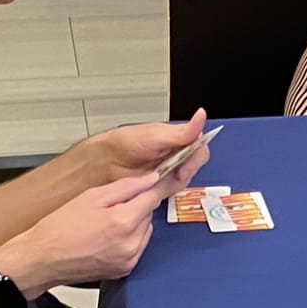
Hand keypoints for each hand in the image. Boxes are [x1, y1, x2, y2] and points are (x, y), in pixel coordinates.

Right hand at [0, 171, 170, 294]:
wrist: (41, 259)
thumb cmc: (59, 227)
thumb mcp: (90, 197)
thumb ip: (125, 187)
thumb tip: (151, 179)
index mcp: (124, 222)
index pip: (153, 197)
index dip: (154, 186)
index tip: (158, 179)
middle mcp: (131, 243)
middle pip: (149, 214)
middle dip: (137, 206)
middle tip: (112, 205)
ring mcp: (129, 259)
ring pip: (146, 231)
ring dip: (134, 223)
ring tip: (106, 223)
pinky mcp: (125, 269)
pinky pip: (137, 246)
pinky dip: (129, 239)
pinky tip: (107, 237)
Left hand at [96, 111, 210, 189]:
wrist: (104, 162)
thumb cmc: (125, 143)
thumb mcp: (156, 135)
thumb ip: (183, 131)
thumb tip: (201, 116)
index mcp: (178, 139)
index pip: (200, 146)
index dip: (197, 155)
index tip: (188, 159)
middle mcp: (176, 155)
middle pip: (195, 164)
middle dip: (188, 168)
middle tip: (176, 171)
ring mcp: (169, 172)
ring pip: (186, 179)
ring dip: (176, 179)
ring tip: (161, 177)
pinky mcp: (162, 187)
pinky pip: (173, 191)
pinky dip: (168, 190)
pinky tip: (157, 186)